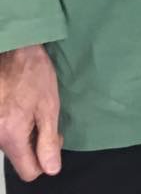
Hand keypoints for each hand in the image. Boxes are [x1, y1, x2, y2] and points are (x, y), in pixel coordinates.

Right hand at [0, 45, 61, 181]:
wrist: (13, 49)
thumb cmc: (33, 73)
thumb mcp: (48, 106)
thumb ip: (49, 140)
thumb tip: (52, 169)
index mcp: (11, 136)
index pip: (28, 171)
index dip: (45, 160)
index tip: (54, 139)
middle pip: (19, 158)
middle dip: (35, 145)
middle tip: (46, 119)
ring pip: (11, 145)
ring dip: (25, 134)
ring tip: (33, 108)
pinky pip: (4, 133)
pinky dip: (15, 125)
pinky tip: (23, 107)